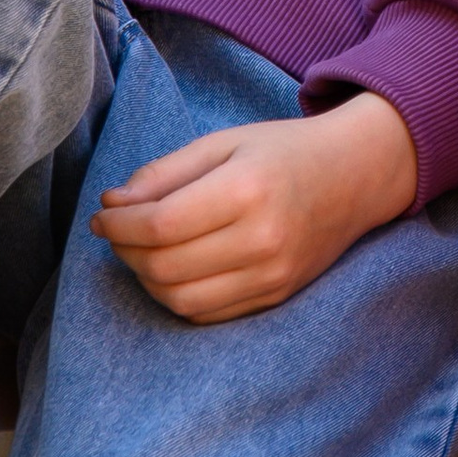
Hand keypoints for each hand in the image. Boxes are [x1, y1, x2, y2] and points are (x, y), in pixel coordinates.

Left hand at [92, 95, 417, 320]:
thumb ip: (164, 173)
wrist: (354, 176)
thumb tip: (111, 204)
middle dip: (127, 252)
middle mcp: (262, 239)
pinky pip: (208, 314)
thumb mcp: (222, 142)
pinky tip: (172, 270)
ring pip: (182, 299)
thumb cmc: (283, 151)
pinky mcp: (275, 297)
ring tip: (142, 251)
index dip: (119, 225)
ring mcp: (271, 275)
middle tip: (118, 231)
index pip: (161, 224)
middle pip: (165, 267)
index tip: (103, 215)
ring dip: (147, 279)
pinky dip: (177, 297)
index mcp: (246, 189)